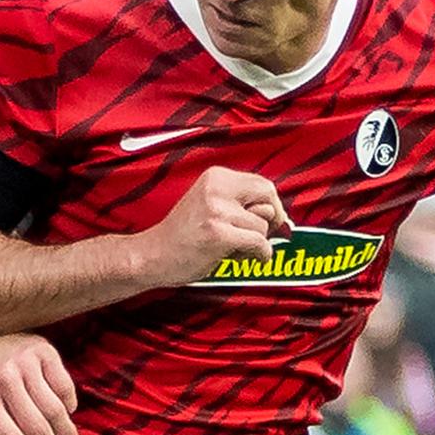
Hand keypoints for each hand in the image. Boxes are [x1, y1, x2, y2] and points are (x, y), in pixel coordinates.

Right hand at [134, 166, 288, 286]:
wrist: (152, 255)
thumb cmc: (182, 236)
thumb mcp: (209, 204)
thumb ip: (240, 204)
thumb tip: (283, 218)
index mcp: (215, 177)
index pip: (262, 184)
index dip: (271, 205)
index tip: (268, 221)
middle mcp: (216, 188)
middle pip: (268, 198)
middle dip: (271, 219)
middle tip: (258, 235)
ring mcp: (217, 211)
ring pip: (263, 225)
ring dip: (256, 242)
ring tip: (234, 248)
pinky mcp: (219, 234)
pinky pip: (259, 243)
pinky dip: (260, 255)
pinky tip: (246, 258)